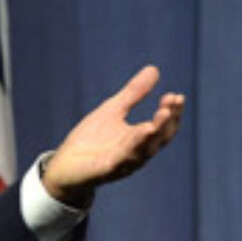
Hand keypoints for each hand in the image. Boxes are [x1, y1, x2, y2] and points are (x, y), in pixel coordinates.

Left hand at [41, 65, 184, 206]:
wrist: (65, 165)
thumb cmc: (91, 139)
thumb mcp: (114, 109)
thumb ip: (134, 93)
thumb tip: (154, 69)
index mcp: (140, 140)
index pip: (164, 128)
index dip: (173, 113)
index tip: (176, 96)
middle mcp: (136, 154)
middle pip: (158, 140)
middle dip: (166, 124)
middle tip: (170, 106)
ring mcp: (122, 164)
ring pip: (142, 152)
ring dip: (151, 136)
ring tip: (159, 119)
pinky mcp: (104, 171)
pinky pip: (119, 162)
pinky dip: (129, 150)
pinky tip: (137, 135)